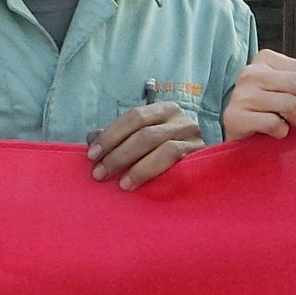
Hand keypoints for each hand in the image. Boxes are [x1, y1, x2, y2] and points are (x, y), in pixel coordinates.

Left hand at [88, 100, 203, 190]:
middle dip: (118, 154)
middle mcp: (182, 120)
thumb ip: (118, 138)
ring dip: (135, 167)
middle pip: (145, 133)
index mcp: (165, 110)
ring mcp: (194, 138)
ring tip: (119, 184)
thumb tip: (92, 138)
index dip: (110, 135)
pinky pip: (175, 163)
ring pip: (161, 147)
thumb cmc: (164, 156)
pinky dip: (151, 172)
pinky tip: (136, 184)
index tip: (91, 155)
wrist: (204, 177)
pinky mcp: (200, 158)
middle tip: (99, 174)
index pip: (135, 116)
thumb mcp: (141, 141)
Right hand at [224, 51, 295, 139]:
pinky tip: (274, 133)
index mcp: (266, 59)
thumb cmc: (268, 113)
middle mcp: (251, 71)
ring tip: (288, 125)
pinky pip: (274, 124)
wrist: (237, 136)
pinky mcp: (234, 116)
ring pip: (290, 104)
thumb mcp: (290, 93)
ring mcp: (240, 93)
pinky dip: (281, 133)